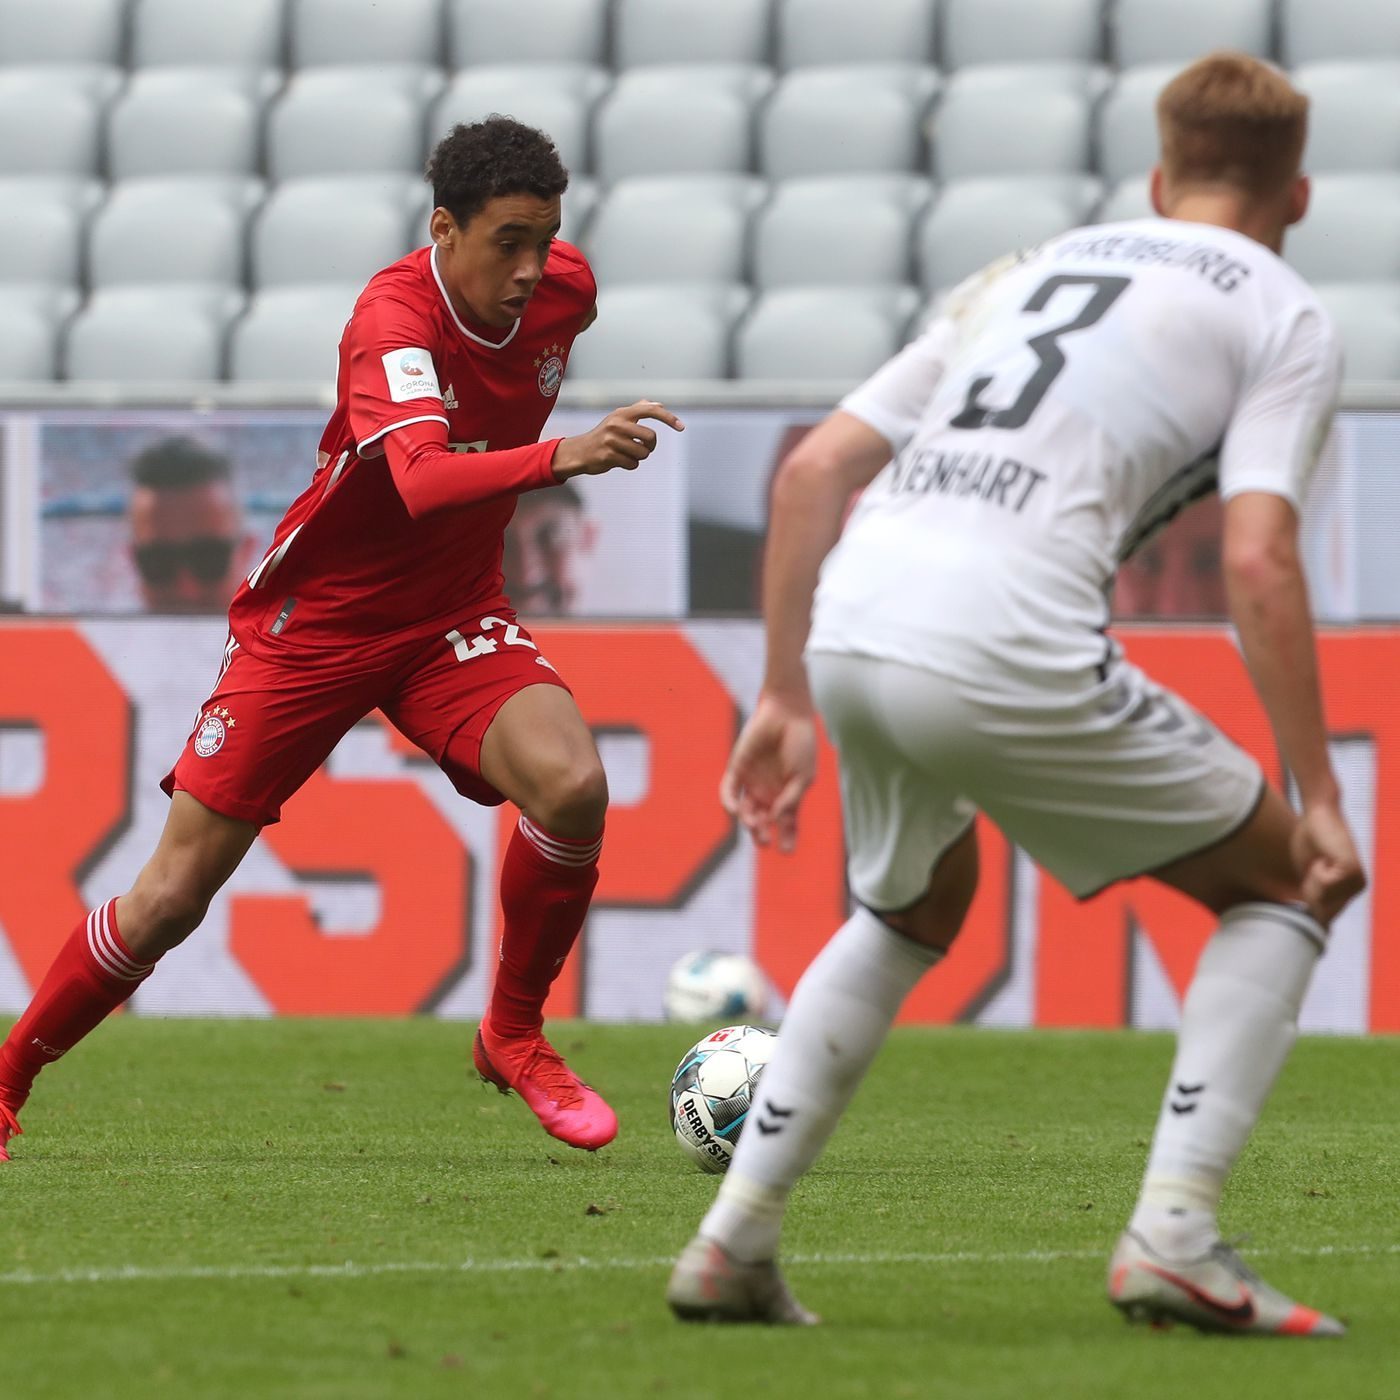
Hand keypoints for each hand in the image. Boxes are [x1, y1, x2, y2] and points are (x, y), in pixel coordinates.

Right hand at [552, 401, 684, 479]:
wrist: (581, 451)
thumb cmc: (604, 435)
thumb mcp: (618, 418)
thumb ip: (638, 409)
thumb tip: (659, 404)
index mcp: (622, 413)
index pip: (651, 411)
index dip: (669, 418)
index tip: (682, 427)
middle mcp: (617, 424)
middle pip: (651, 437)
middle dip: (650, 446)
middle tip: (641, 447)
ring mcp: (612, 440)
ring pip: (643, 453)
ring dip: (639, 457)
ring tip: (626, 454)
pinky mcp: (609, 456)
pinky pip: (633, 464)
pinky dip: (630, 465)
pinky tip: (619, 461)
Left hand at [719, 692, 817, 853]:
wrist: (786, 714)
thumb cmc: (800, 744)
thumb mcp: (803, 776)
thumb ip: (791, 800)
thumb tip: (775, 820)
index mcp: (788, 795)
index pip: (786, 824)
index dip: (787, 839)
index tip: (786, 851)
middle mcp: (769, 792)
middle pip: (762, 822)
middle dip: (762, 834)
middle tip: (764, 840)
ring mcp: (753, 782)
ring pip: (746, 811)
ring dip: (748, 822)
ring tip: (754, 824)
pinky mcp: (737, 769)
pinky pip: (729, 792)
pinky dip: (730, 804)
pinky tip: (736, 811)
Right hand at [1291, 803, 1366, 924]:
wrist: (1318, 814)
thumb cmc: (1310, 839)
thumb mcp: (1308, 874)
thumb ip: (1315, 896)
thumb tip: (1318, 925)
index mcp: (1349, 889)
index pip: (1325, 913)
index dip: (1311, 898)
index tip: (1314, 870)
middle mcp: (1358, 887)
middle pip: (1321, 908)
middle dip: (1310, 889)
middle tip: (1315, 863)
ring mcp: (1357, 880)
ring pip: (1322, 897)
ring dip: (1312, 879)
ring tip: (1320, 859)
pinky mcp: (1352, 871)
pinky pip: (1324, 884)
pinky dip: (1316, 871)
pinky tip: (1324, 856)